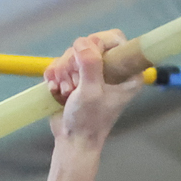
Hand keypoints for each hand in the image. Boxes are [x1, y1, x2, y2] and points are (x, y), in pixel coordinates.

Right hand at [44, 30, 136, 151]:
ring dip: (63, 71)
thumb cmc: (88, 122)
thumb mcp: (91, 92)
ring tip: (65, 92)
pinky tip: (55, 90)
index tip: (86, 60)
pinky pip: (61, 63)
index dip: (97, 43)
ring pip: (72, 53)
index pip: (114, 38)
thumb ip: (90, 65)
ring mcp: (92, 71)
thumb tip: (81, 42)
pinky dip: (54, 75)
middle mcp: (111, 68)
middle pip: (89, 43)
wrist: (72, 142)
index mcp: (126, 71)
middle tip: (73, 84)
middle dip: (75, 62)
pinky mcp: (75, 77)